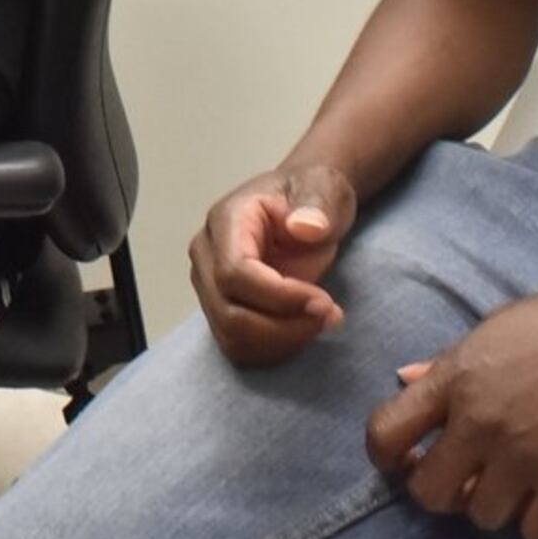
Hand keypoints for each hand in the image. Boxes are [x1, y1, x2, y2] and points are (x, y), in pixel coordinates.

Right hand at [191, 161, 360, 365]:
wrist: (304, 205)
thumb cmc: (311, 194)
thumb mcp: (324, 189)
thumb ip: (316, 206)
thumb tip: (304, 228)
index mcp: (226, 221)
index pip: (234, 273)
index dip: (278, 297)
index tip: (324, 302)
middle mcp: (206, 256)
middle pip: (228, 314)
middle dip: (284, 327)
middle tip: (331, 316)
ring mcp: (209, 286)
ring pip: (232, 337)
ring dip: (282, 342)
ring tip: (321, 321)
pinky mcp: (221, 310)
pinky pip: (240, 347)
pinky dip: (275, 349)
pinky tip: (304, 329)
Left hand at [365, 271, 537, 538]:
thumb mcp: (502, 324)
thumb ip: (450, 361)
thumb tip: (405, 377)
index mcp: (458, 375)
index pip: (387, 431)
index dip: (387, 457)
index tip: (406, 461)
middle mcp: (481, 420)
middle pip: (428, 493)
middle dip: (443, 492)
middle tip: (468, 480)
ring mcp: (525, 456)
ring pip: (482, 516)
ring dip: (499, 505)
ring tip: (522, 481)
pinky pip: (534, 532)